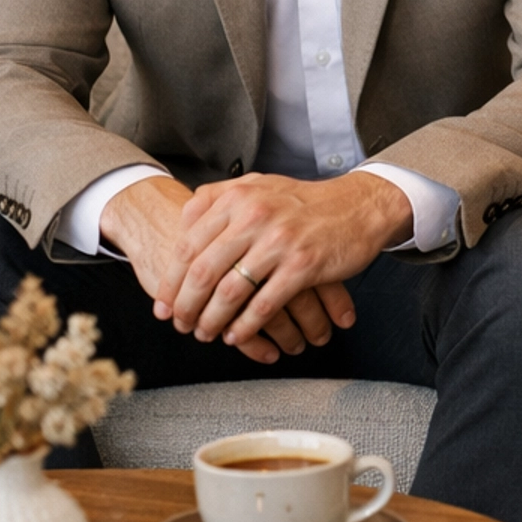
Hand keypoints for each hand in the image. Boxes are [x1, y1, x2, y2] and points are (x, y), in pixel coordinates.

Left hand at [100, 173, 343, 365]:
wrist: (357, 205)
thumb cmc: (304, 202)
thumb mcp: (257, 186)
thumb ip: (218, 197)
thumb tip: (182, 219)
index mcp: (237, 198)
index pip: (189, 246)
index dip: (171, 282)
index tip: (164, 305)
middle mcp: (254, 216)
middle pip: (203, 272)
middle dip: (186, 307)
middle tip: (181, 325)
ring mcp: (280, 240)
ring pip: (231, 292)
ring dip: (213, 320)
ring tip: (207, 334)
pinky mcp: (303, 264)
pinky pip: (264, 304)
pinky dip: (247, 326)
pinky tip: (238, 336)